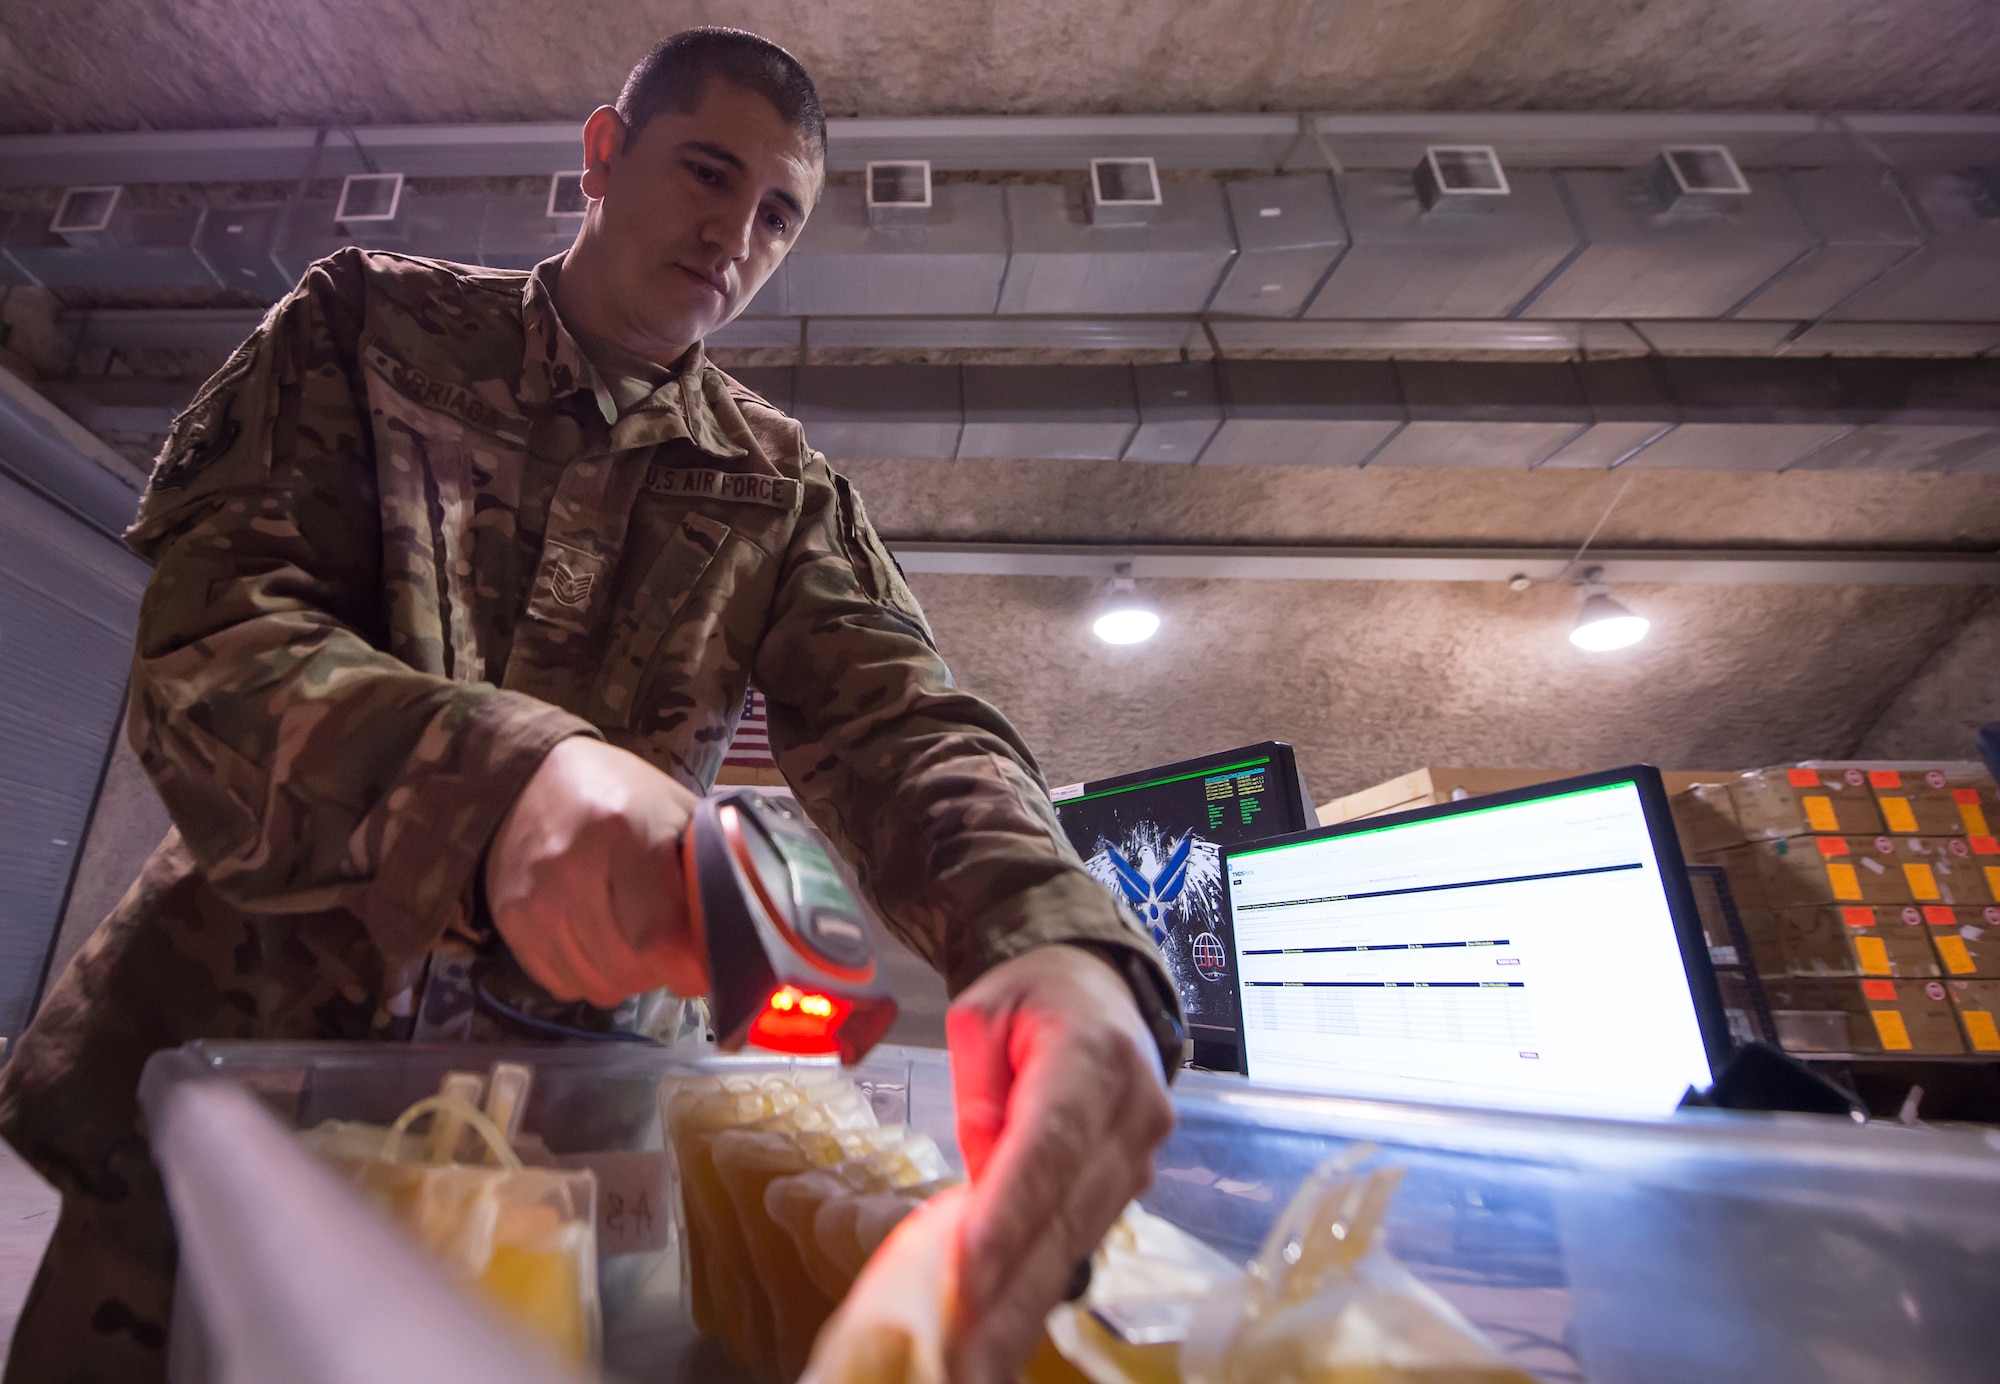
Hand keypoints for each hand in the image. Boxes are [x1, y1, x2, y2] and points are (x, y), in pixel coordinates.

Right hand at [484, 736, 704, 1005]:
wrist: (528, 778)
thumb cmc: (620, 794)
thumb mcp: (675, 811)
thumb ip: (707, 866)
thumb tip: (734, 934)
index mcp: (625, 833)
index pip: (658, 936)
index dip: (687, 967)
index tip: (702, 967)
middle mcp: (571, 870)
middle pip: (629, 969)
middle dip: (662, 971)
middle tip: (671, 947)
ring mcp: (534, 901)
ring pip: (598, 986)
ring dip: (627, 977)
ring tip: (633, 940)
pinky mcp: (509, 923)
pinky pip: (563, 984)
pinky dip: (590, 976)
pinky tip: (598, 942)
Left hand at [944, 944, 1174, 1383]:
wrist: (1102, 987)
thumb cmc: (1035, 996)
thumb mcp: (982, 1014)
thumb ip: (978, 1089)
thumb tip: (980, 1171)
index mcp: (1092, 1053)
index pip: (1050, 1143)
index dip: (1012, 1209)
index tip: (970, 1267)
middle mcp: (1133, 1108)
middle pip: (1067, 1209)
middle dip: (1011, 1284)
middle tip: (960, 1345)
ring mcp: (1142, 1151)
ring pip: (1079, 1237)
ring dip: (1024, 1301)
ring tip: (973, 1357)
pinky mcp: (1133, 1182)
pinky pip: (1083, 1237)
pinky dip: (1040, 1284)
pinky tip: (1001, 1332)